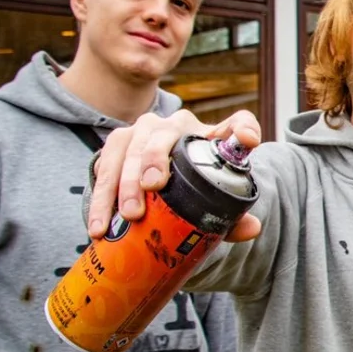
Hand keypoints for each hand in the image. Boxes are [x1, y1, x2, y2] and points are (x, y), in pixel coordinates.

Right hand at [87, 109, 261, 242]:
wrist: (161, 180)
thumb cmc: (196, 184)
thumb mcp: (213, 198)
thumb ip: (233, 215)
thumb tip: (251, 229)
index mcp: (211, 134)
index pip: (236, 123)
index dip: (244, 128)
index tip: (248, 140)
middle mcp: (175, 124)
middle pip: (163, 134)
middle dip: (152, 162)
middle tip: (152, 190)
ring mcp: (141, 131)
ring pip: (127, 148)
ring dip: (121, 184)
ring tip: (125, 217)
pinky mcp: (116, 145)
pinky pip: (104, 164)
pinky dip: (101, 195)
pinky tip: (101, 223)